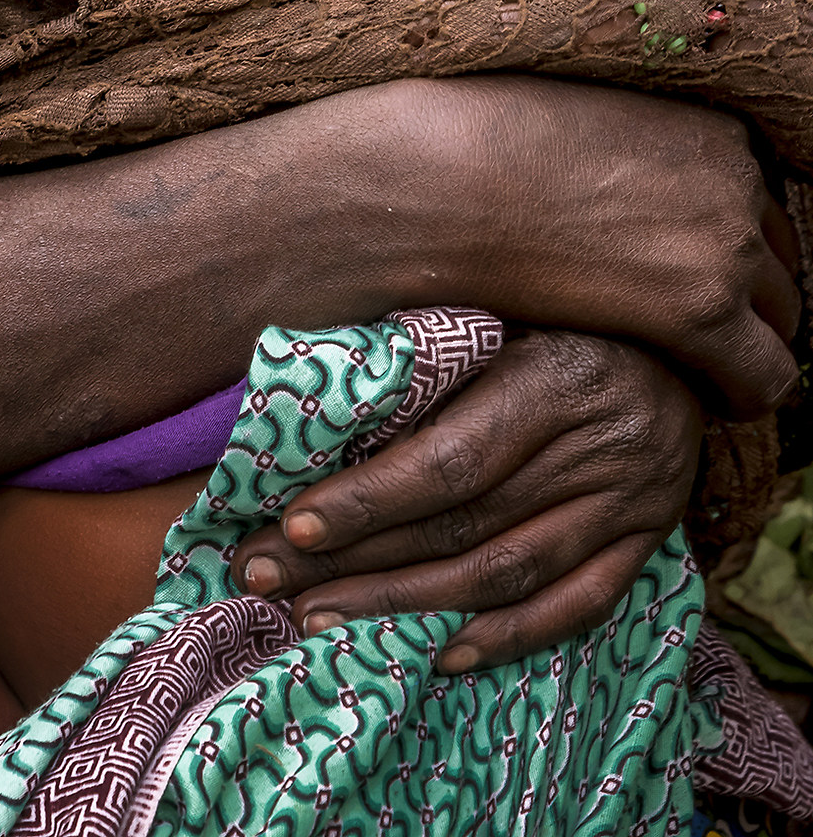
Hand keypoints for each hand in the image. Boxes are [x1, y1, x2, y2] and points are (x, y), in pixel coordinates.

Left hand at [230, 330, 702, 670]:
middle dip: (355, 559)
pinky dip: (503, 638)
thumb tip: (321, 386)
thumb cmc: (566, 301)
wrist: (686, 327)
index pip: (451, 459)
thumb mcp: (509, 297)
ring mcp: (630, 503)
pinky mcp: (648, 540)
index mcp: (558, 376)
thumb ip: (435, 343)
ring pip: (505, 577)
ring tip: (318, 617)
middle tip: (264, 574)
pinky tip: (434, 653)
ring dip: (404, 608)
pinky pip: (575, 607)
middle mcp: (600, 448)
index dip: (369, 498)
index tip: (292, 522)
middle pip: (463, 525)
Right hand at [408, 78, 800, 416]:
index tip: (691, 276)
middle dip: (746, 298)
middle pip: (779, 262)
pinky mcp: (704, 310)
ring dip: (743, 343)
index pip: (757, 208)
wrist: (445, 178)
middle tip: (694, 330)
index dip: (727, 251)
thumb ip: (642, 165)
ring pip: (783, 321)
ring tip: (692, 367)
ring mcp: (728, 245)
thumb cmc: (486, 148)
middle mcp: (737, 181)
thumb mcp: (592, 129)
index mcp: (712, 133)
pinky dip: (743, 393)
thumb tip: (636, 204)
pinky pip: (767, 377)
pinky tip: (703, 398)